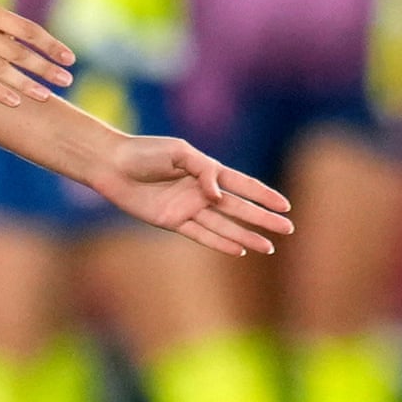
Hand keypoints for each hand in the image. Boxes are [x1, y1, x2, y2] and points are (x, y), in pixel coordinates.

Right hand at [0, 0, 75, 107]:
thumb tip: (17, 40)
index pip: (27, 30)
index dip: (49, 44)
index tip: (68, 56)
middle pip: (18, 53)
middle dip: (44, 68)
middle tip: (66, 80)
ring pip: (0, 70)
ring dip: (26, 84)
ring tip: (46, 96)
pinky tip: (14, 100)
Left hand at [92, 135, 293, 256]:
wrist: (113, 165)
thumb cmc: (145, 152)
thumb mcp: (177, 152)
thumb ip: (202, 170)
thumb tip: (220, 194)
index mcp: (206, 168)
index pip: (242, 184)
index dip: (264, 194)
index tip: (285, 205)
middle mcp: (201, 190)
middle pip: (239, 208)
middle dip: (263, 218)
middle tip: (288, 228)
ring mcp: (188, 207)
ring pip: (225, 225)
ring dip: (247, 235)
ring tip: (269, 247)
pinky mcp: (173, 221)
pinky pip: (203, 235)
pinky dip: (221, 243)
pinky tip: (240, 250)